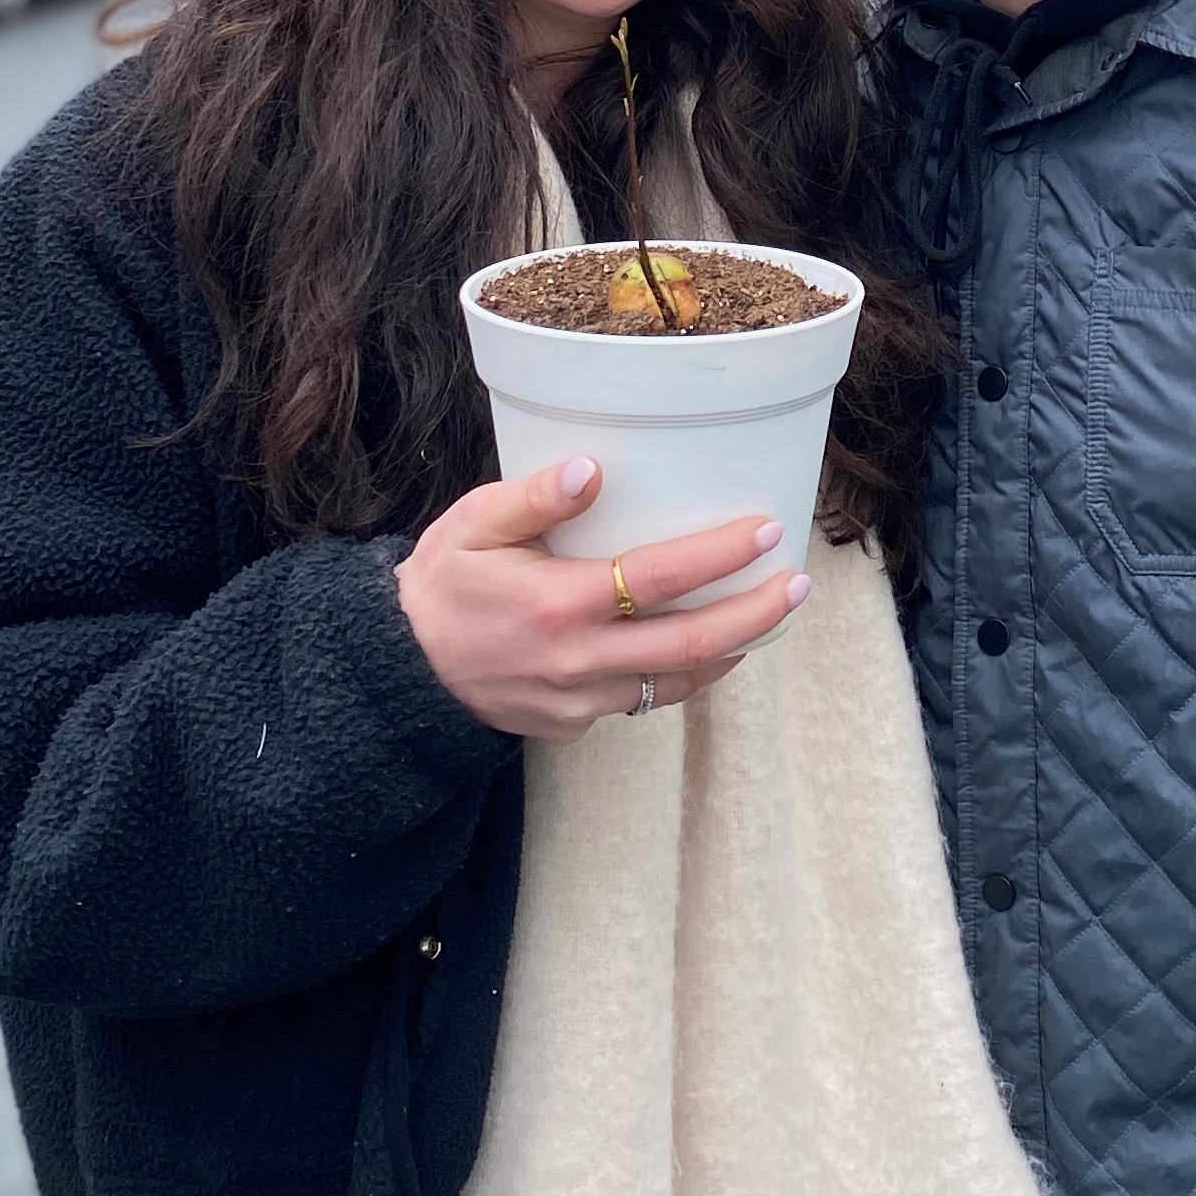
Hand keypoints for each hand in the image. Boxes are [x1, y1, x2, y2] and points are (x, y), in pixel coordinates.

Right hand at [395, 454, 804, 742]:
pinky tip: (701, 649)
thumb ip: (534, 497)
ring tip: (768, 616)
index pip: (658, 578)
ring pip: (675, 684)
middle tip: (798, 584)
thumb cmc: (441, 585)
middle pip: (690, 646)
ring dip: (729, 651)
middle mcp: (576, 660)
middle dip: (755, 614)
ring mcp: (577, 702)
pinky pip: (640, 701)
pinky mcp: (572, 727)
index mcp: (556, 603)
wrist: (397, 671)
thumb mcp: (473, 524)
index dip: (720, 555)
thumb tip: (594, 468)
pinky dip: (679, 676)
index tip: (765, 530)